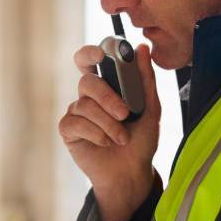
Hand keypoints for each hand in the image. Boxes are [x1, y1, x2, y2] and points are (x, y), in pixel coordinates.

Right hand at [59, 43, 161, 220]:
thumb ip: (146, 79)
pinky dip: (96, 134)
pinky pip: (76, 123)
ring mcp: (76, 112)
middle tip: (126, 114)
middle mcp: (88, 96)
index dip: (90, 53)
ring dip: (108, 124)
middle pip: (88, 82)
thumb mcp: (151, 108)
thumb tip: (141, 48)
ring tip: (122, 138)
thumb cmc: (141, 141)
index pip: (90, 61)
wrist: (132, 172)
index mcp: (106, 86)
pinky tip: (105, 143)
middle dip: (108, 97)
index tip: (101, 55)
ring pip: (85, 105)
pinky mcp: (68, 131)